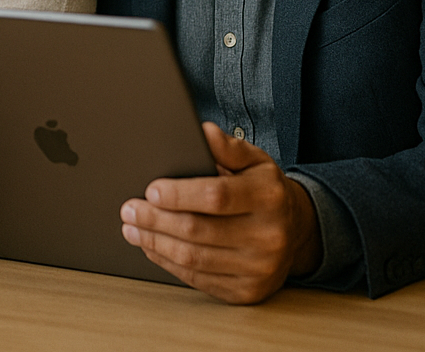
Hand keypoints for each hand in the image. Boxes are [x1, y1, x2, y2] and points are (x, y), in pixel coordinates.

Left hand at [120, 122, 320, 303]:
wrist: (296, 231)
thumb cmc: (264, 191)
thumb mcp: (254, 161)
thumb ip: (228, 147)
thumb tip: (203, 132)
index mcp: (268, 197)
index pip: (216, 196)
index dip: (179, 194)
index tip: (150, 190)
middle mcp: (269, 236)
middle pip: (198, 230)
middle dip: (155, 219)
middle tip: (129, 210)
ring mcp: (259, 268)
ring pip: (194, 258)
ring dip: (155, 243)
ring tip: (132, 228)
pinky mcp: (248, 291)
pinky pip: (199, 279)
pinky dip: (168, 262)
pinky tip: (152, 247)